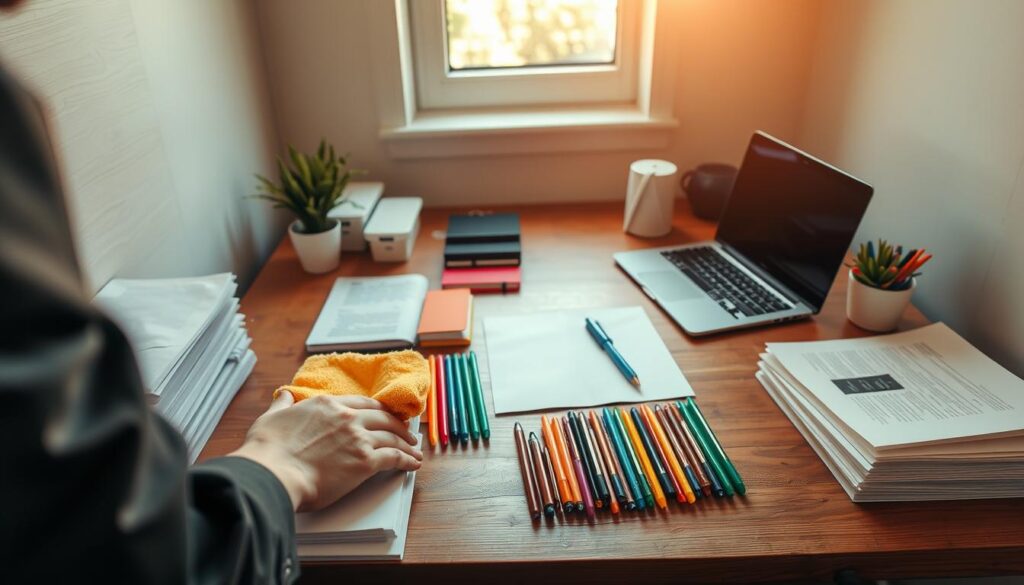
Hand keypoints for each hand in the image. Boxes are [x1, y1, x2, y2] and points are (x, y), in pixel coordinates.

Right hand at [230, 391, 421, 511]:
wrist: (272, 474)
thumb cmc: (268, 451)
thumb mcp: (270, 418)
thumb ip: (282, 405)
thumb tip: (284, 395)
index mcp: (327, 404)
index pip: (362, 403)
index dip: (378, 410)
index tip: (385, 415)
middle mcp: (346, 417)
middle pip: (382, 418)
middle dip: (397, 425)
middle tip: (406, 431)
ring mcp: (358, 438)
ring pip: (392, 437)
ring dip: (406, 444)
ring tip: (413, 449)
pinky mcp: (365, 462)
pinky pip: (394, 457)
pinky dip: (407, 460)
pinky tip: (412, 463)